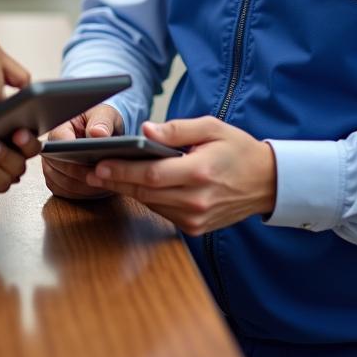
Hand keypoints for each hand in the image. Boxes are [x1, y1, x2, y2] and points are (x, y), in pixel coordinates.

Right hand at [41, 103, 122, 199]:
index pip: (59, 142)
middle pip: (59, 166)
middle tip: (103, 174)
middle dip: (82, 172)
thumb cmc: (101, 121)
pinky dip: (83, 194)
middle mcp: (50, 149)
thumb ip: (102, 122)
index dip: (73, 152)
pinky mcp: (57, 181)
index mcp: (60, 128)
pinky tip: (98, 188)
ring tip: (105, 181)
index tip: (91, 159)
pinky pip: (66, 193)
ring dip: (85, 186)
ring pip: (63, 182)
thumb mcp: (105, 115)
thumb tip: (98, 133)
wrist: (101, 132)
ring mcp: (51, 167)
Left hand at [82, 117, 276, 234]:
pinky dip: (146, 198)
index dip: (122, 170)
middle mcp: (197, 200)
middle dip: (115, 180)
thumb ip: (176, 130)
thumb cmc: (237, 149)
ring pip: (150, 203)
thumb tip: (145, 132)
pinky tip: (131, 185)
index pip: (151, 174)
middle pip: (145, 191)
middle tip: (88, 171)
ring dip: (126, 190)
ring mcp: (196, 219)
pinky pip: (161, 212)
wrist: (267, 182)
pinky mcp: (195, 228)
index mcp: (200, 172)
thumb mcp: (211, 127)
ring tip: (102, 175)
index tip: (98, 164)